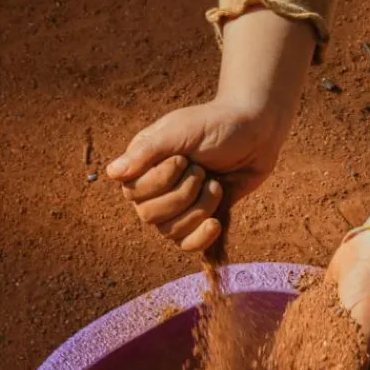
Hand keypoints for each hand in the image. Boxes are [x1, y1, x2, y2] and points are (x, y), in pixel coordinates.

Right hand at [106, 8, 315, 250]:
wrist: (256, 133)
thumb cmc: (215, 125)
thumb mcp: (179, 131)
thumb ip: (147, 152)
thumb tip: (112, 174)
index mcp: (143, 164)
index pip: (133, 192)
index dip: (160, 182)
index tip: (183, 159)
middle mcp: (155, 188)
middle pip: (150, 216)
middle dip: (183, 195)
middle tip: (203, 172)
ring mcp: (177, 205)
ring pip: (171, 231)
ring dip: (199, 208)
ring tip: (216, 185)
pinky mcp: (200, 218)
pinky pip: (188, 244)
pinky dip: (201, 238)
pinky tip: (215, 224)